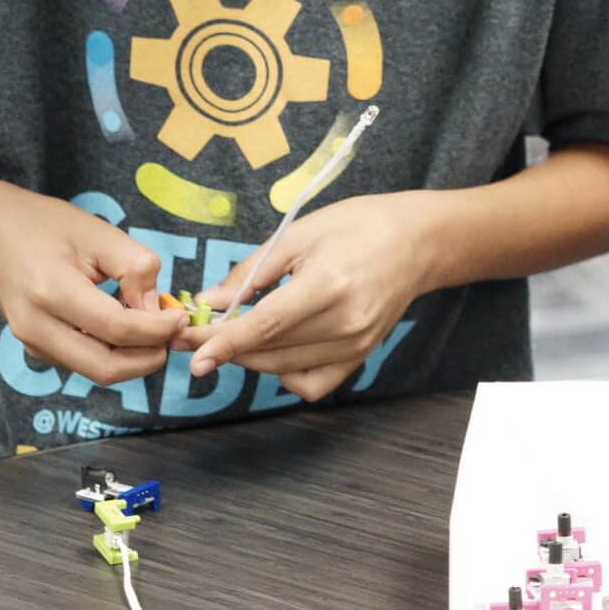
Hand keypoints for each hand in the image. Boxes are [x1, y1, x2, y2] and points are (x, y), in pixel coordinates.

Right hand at [0, 184, 185, 387]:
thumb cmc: (43, 226)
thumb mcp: (97, 232)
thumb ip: (135, 267)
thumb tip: (157, 307)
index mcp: (51, 293)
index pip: (117, 329)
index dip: (158, 328)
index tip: (180, 315)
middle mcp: (37, 327)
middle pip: (107, 368)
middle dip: (149, 357)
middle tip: (172, 331)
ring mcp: (33, 343)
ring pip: (97, 371)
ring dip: (134, 358)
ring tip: (153, 326)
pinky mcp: (36, 349)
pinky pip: (84, 363)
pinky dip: (113, 353)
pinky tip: (126, 327)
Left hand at [175, 193, 437, 401]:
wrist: (418, 241)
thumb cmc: (359, 226)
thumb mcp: (299, 234)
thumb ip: (252, 272)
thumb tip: (210, 302)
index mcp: (328, 286)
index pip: (266, 325)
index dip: (224, 342)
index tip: (191, 352)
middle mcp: (344, 323)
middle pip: (270, 350)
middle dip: (224, 346)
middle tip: (192, 334)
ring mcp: (356, 345)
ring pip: (284, 368)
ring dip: (249, 357)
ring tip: (229, 336)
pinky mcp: (361, 356)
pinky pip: (313, 383)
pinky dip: (285, 375)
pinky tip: (274, 352)